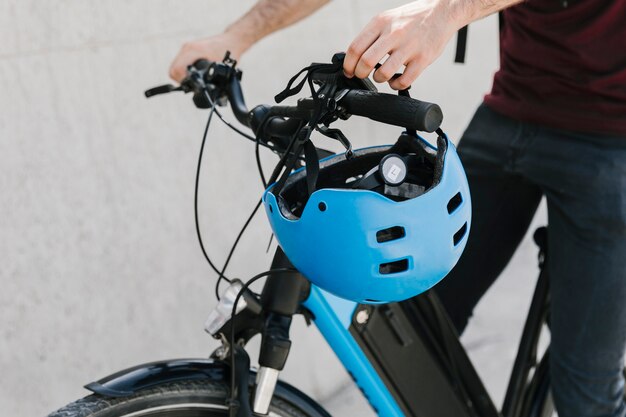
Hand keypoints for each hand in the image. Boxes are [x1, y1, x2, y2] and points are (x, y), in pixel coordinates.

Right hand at [169, 33, 250, 81]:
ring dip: (181, 75)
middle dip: (180, 80)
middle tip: (191, 86)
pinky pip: (180, 62)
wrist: (232, 40)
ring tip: (193, 81)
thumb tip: (211, 92)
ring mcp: (187, 48)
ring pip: (175, 66)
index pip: (177, 69)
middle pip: (173, 69)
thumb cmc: (229, 51)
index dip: (182, 81)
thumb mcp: (222, 67)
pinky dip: (183, 70)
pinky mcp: (189, 49)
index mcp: (193, 51)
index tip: (191, 86)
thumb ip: (215, 79)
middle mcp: (187, 48)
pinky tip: (193, 75)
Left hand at [343, 0, 459, 89]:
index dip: (348, 65)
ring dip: (379, 79)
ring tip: (382, 76)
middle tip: (363, 75)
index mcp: (381, 22)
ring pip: (384, 73)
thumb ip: (371, 36)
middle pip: (366, 62)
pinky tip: (396, 80)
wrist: (442, 12)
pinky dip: (396, 85)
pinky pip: (404, 80)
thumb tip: (354, 57)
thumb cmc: (412, 19)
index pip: (355, 48)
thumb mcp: (387, 19)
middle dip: (360, 74)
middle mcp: (394, 33)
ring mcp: (409, 46)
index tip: (349, 71)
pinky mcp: (423, 58)